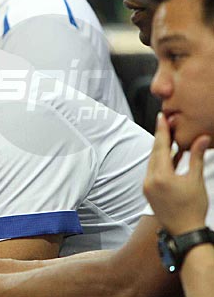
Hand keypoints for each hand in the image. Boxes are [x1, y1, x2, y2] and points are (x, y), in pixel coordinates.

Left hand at [143, 113, 210, 234]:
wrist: (184, 232)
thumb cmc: (193, 208)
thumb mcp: (196, 180)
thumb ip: (196, 157)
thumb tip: (201, 138)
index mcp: (160, 176)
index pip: (160, 147)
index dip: (162, 131)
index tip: (161, 117)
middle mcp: (149, 180)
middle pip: (154, 153)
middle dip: (161, 138)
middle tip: (166, 122)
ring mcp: (147, 186)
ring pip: (153, 162)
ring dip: (161, 150)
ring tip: (170, 136)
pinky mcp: (148, 191)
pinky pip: (153, 171)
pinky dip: (161, 162)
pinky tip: (170, 155)